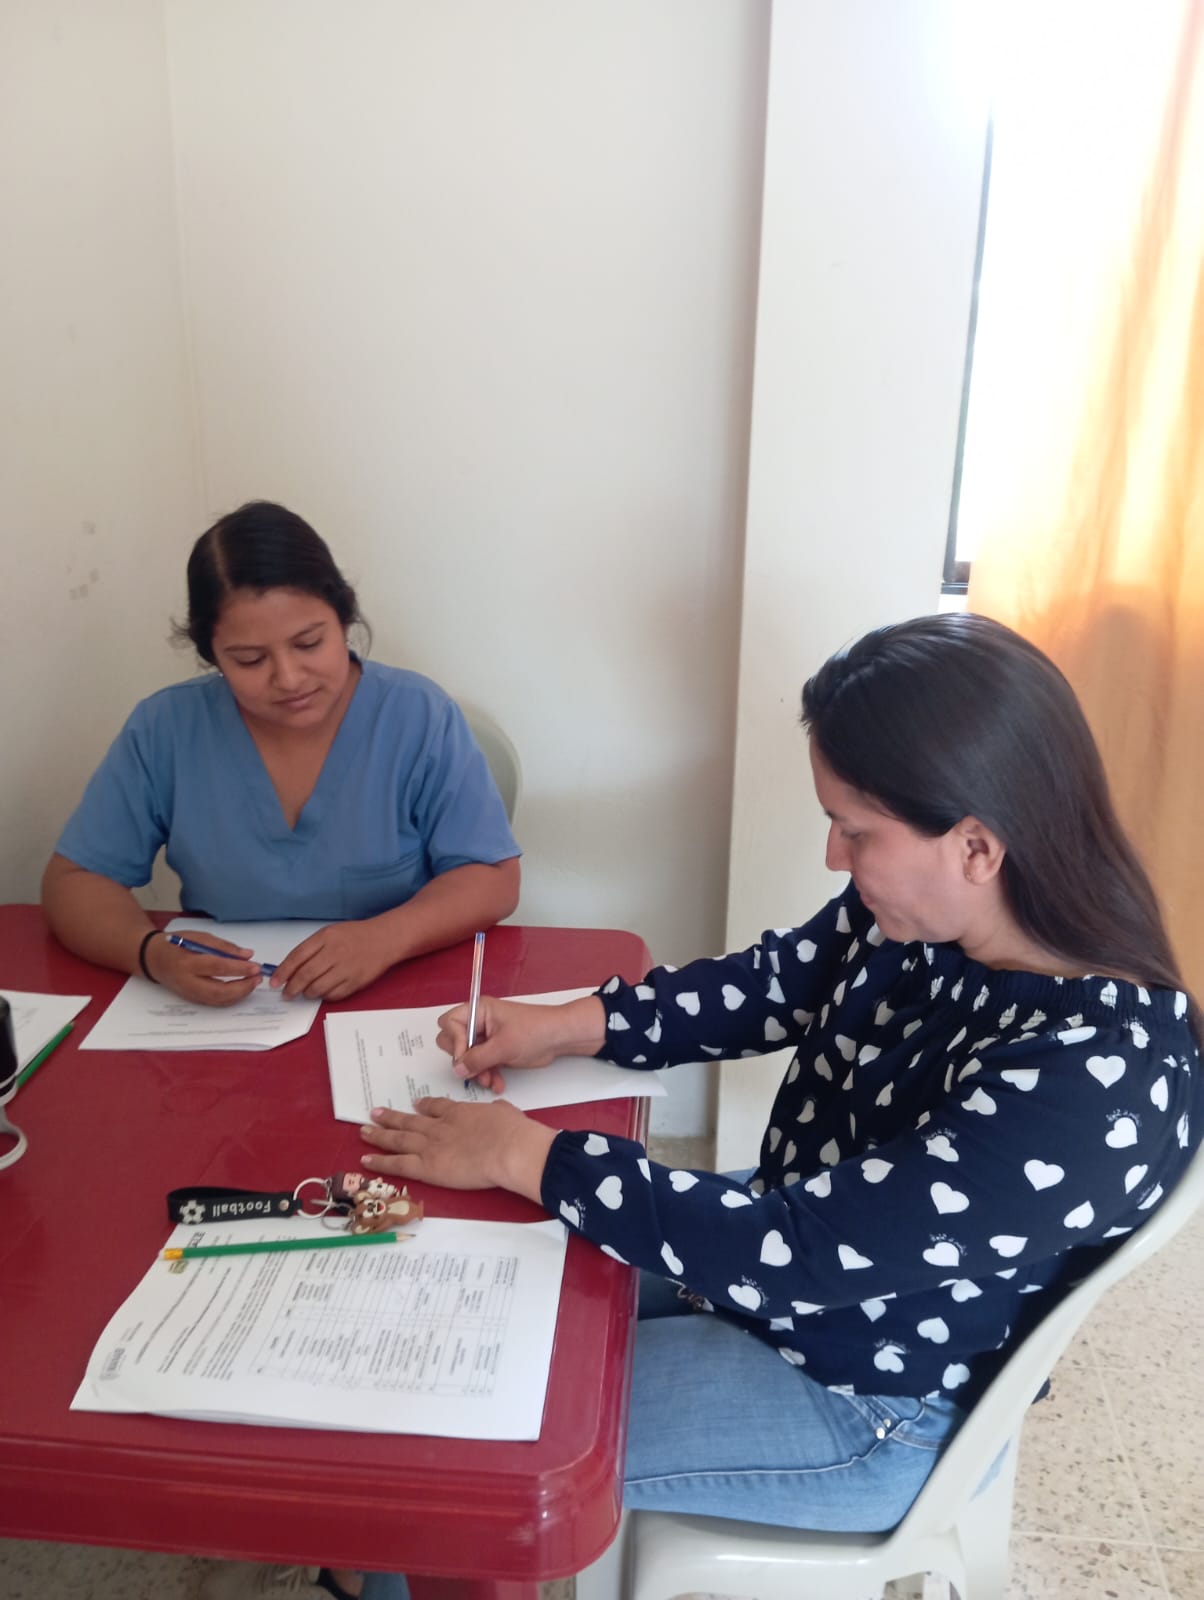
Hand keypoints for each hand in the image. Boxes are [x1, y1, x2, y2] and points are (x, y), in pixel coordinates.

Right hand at [143, 930, 261, 1007]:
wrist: (152, 959)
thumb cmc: (176, 945)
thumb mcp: (198, 937)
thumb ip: (223, 946)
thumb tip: (248, 955)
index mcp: (187, 962)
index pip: (217, 967)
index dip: (238, 968)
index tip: (255, 966)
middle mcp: (187, 982)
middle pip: (218, 991)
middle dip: (242, 987)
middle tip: (257, 978)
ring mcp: (189, 993)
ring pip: (218, 1000)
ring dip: (239, 994)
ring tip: (253, 983)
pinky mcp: (192, 999)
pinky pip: (214, 1003)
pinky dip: (231, 998)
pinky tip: (242, 989)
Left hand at [269, 921, 391, 1000]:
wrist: (384, 939)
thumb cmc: (355, 936)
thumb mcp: (329, 933)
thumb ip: (310, 949)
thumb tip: (289, 969)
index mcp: (326, 937)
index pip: (297, 957)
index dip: (283, 972)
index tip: (274, 982)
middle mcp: (335, 952)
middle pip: (305, 975)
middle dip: (292, 987)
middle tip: (286, 994)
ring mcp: (346, 968)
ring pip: (318, 988)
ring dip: (307, 993)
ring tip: (305, 992)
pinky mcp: (356, 982)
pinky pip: (333, 995)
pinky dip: (324, 996)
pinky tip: (322, 992)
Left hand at [360, 1098, 557, 1200]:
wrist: (508, 1148)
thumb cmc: (513, 1131)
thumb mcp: (506, 1112)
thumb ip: (498, 1110)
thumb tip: (500, 1109)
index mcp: (459, 1113)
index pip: (436, 1107)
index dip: (424, 1106)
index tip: (416, 1104)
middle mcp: (439, 1127)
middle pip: (410, 1121)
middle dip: (392, 1117)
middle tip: (376, 1112)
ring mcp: (430, 1145)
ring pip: (398, 1139)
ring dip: (379, 1135)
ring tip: (363, 1130)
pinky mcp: (426, 1166)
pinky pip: (397, 1164)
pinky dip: (381, 1160)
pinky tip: (366, 1158)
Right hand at [436, 994, 607, 1093]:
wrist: (559, 1038)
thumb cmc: (536, 1030)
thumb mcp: (504, 1046)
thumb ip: (478, 1058)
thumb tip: (458, 1068)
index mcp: (479, 1010)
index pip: (449, 1022)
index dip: (454, 1041)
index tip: (465, 1056)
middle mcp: (480, 1022)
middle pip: (453, 1041)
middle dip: (464, 1059)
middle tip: (475, 1069)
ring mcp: (487, 1037)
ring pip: (468, 1057)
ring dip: (477, 1071)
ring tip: (490, 1080)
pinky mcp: (495, 1051)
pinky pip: (482, 1065)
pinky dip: (487, 1074)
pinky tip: (498, 1083)